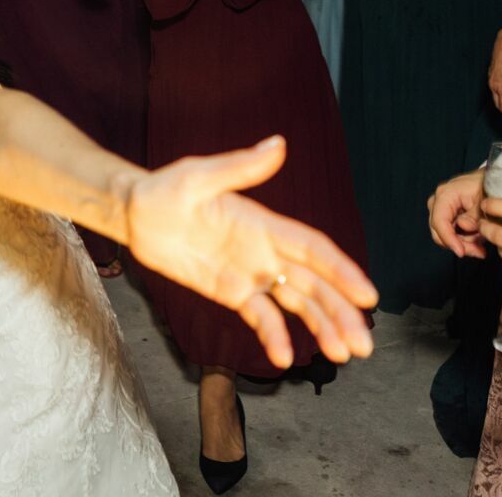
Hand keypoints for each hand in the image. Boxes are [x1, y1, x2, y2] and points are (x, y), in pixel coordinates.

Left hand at [126, 137, 377, 366]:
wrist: (134, 214)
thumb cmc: (165, 189)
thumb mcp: (197, 176)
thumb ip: (239, 168)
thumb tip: (277, 144)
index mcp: (264, 224)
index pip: (313, 249)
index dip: (342, 271)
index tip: (367, 296)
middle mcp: (265, 251)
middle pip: (314, 284)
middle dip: (341, 311)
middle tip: (363, 343)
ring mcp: (250, 273)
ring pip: (296, 303)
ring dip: (321, 327)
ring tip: (342, 355)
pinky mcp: (231, 292)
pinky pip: (260, 316)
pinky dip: (274, 335)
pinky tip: (286, 357)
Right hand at [427, 169, 487, 257]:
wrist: (495, 182)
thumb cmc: (490, 189)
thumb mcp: (486, 203)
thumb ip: (474, 217)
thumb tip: (463, 227)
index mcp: (446, 194)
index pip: (439, 221)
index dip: (448, 239)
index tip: (461, 252)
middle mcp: (439, 201)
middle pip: (439, 231)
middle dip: (459, 244)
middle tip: (479, 251)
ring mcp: (442, 208)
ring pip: (445, 235)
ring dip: (465, 242)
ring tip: (483, 242)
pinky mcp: (449, 215)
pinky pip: (452, 232)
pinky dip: (465, 239)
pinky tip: (479, 238)